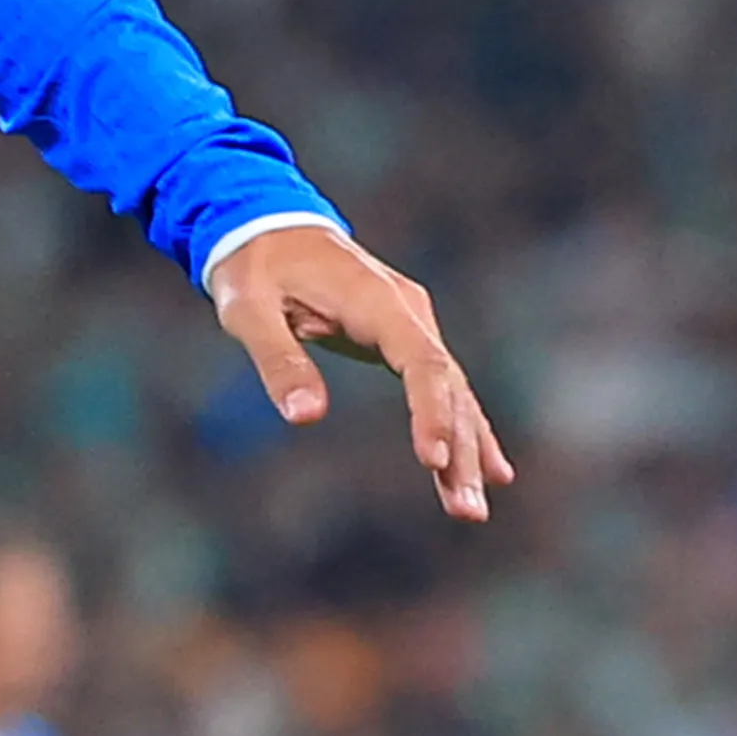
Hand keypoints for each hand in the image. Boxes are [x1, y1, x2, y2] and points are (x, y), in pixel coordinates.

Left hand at [212, 222, 504, 522]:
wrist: (265, 226)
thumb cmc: (253, 268)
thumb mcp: (247, 310)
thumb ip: (278, 359)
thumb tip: (307, 418)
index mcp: (378, 302)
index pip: (422, 363)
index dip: (432, 413)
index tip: (434, 460)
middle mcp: (408, 313)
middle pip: (448, 386)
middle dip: (460, 448)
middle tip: (467, 509)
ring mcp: (411, 325)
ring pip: (451, 392)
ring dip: (465, 449)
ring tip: (471, 508)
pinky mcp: (402, 338)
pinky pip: (440, 387)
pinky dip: (462, 426)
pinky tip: (489, 469)